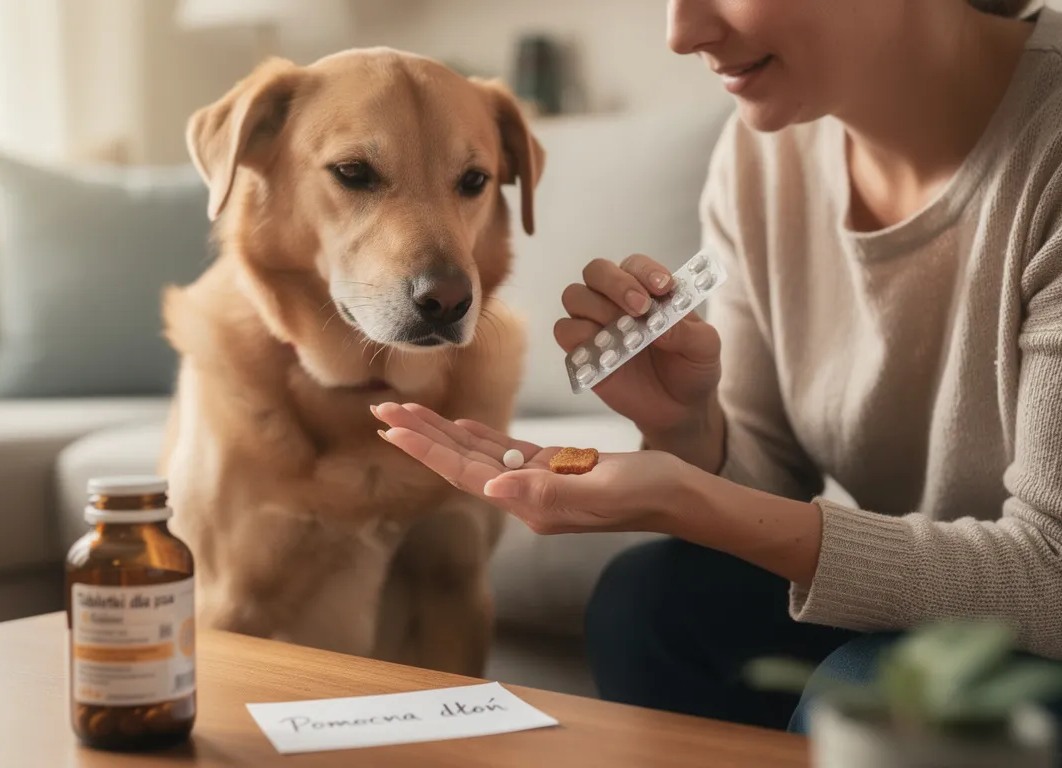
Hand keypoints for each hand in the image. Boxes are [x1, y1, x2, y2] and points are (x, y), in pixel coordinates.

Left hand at [372, 402, 690, 534]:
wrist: (680, 496)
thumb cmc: (647, 492)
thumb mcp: (600, 490)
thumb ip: (546, 493)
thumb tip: (491, 489)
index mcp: (530, 503)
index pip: (465, 472)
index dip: (427, 449)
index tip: (392, 428)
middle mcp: (525, 497)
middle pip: (460, 462)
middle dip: (420, 436)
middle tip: (381, 411)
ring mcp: (538, 484)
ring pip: (477, 454)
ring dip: (441, 433)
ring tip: (405, 413)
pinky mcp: (554, 470)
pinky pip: (505, 451)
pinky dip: (479, 436)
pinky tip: (460, 425)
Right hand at [558, 254, 723, 470]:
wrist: (679, 410)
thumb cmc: (692, 369)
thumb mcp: (705, 348)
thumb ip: (688, 332)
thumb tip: (658, 325)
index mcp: (647, 290)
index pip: (635, 265)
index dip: (645, 272)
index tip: (664, 289)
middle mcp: (616, 301)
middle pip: (596, 271)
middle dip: (616, 283)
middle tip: (640, 308)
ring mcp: (596, 325)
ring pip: (575, 296)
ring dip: (596, 308)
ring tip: (624, 334)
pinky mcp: (582, 351)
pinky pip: (565, 332)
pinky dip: (580, 337)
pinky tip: (606, 352)